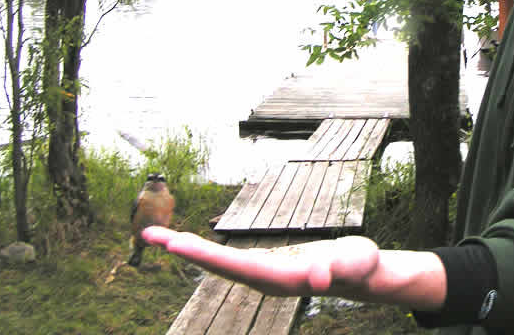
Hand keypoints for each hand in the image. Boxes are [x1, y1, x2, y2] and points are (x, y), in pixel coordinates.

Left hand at [142, 226, 380, 297]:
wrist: (362, 275)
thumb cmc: (360, 267)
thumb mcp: (355, 263)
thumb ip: (338, 269)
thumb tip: (319, 277)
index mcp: (280, 278)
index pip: (236, 266)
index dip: (206, 255)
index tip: (178, 244)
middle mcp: (265, 279)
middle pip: (219, 265)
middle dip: (186, 250)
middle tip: (151, 235)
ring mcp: (263, 274)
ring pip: (219, 262)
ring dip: (189, 249)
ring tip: (158, 236)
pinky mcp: (264, 267)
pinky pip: (227, 258)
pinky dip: (205, 249)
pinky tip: (190, 244)